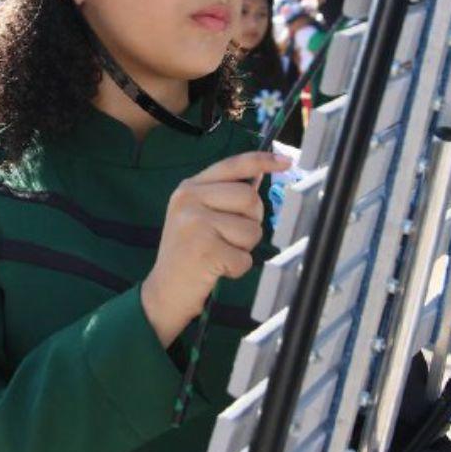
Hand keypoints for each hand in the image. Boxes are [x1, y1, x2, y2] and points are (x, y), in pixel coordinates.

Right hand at [141, 150, 289, 346]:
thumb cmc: (188, 252)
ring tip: (220, 253)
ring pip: (251, 229)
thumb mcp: (197, 214)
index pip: (232, 165)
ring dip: (244, 248)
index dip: (262, 161)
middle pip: (249, 198)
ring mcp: (195, 224)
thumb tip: (258, 175)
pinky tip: (217, 269)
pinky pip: (244, 257)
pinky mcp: (204, 250)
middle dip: (251, 221)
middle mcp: (189, 199)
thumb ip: (224, 194)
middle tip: (230, 237)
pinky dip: (237, 268)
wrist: (164, 290)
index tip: (286, 161)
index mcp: (189, 187)